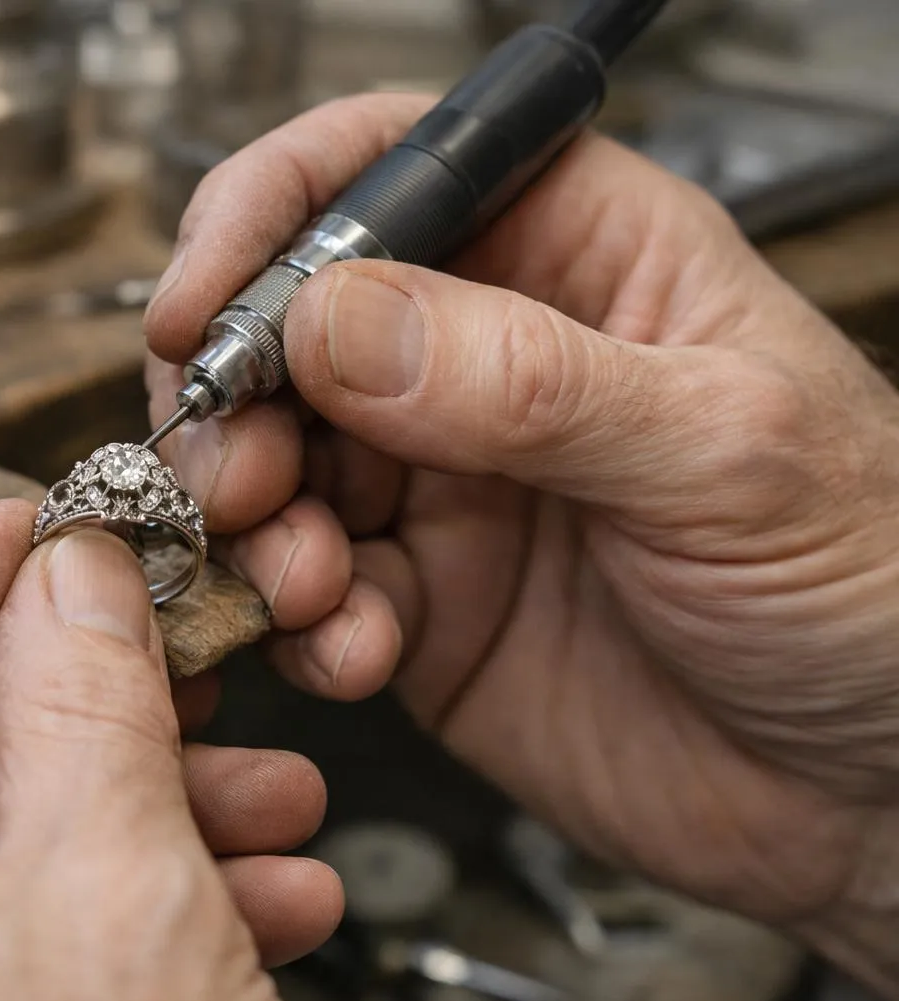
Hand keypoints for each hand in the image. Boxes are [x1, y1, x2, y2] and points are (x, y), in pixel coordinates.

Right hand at [144, 93, 898, 997]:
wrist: (876, 795)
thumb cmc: (873, 585)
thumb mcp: (725, 453)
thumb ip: (528, 382)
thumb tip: (339, 320)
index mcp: (579, 259)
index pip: (387, 171)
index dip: (272, 215)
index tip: (204, 301)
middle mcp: (490, 360)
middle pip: (290, 323)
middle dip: (234, 394)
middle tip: (236, 470)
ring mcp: (443, 483)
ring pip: (275, 461)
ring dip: (255, 519)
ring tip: (302, 576)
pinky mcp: (418, 600)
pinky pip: (307, 592)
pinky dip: (302, 624)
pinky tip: (358, 648)